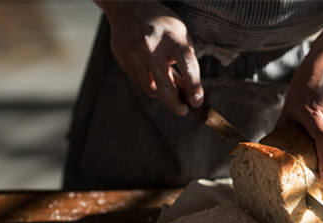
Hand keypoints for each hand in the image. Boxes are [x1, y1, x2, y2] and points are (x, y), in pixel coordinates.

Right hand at [100, 1, 202, 115]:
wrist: (127, 7)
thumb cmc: (162, 24)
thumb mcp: (180, 33)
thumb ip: (186, 59)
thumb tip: (189, 91)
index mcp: (171, 36)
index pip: (187, 64)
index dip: (194, 86)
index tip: (197, 102)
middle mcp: (151, 46)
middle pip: (164, 85)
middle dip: (175, 104)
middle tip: (184, 111)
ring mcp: (135, 55)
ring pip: (151, 88)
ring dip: (163, 95)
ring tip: (171, 92)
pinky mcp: (125, 61)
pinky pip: (141, 82)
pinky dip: (151, 85)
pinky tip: (156, 78)